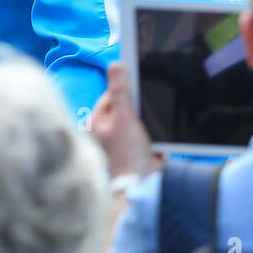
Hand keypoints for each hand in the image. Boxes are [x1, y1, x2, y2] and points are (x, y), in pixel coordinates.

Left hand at [90, 63, 158, 177]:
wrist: (142, 186)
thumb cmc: (127, 156)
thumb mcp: (124, 118)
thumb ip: (121, 92)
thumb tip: (116, 65)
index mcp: (97, 123)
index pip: (111, 95)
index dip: (126, 90)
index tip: (138, 85)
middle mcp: (106, 132)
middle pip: (126, 107)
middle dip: (139, 108)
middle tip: (145, 113)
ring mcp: (121, 142)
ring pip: (138, 120)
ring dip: (148, 122)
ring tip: (149, 130)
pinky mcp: (135, 150)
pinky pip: (146, 133)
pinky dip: (153, 134)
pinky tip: (155, 139)